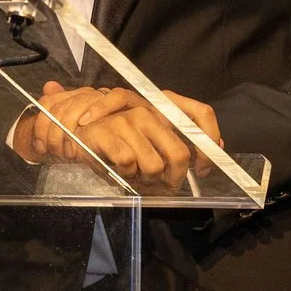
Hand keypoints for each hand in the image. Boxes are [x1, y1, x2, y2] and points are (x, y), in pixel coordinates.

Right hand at [12, 82, 222, 192]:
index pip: (200, 113)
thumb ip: (179, 138)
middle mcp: (148, 109)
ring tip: (135, 174)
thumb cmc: (116, 134)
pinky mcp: (107, 132)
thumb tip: (219, 146)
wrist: (71, 126)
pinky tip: (118, 169)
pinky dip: (125, 174)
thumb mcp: (148, 134)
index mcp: (161, 106)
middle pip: (179, 153)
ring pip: (154, 166)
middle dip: (174, 178)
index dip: (209, 141)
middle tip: (163, 184)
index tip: (203, 167)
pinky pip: (129, 164)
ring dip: (146, 179)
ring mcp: (127, 119)